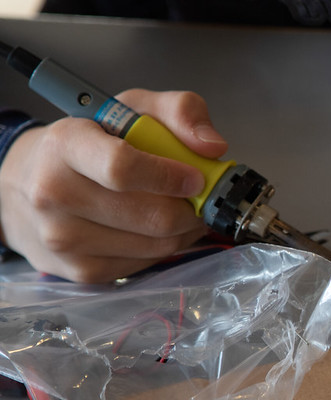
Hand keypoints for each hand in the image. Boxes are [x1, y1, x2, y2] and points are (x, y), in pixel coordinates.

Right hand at [0, 89, 228, 282]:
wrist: (29, 183)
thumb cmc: (90, 142)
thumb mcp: (130, 108)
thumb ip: (179, 111)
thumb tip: (213, 146)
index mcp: (66, 145)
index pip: (123, 169)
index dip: (170, 177)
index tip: (196, 177)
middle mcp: (55, 194)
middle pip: (151, 216)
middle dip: (191, 209)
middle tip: (201, 198)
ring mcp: (64, 238)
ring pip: (156, 245)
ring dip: (184, 230)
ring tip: (184, 210)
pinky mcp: (80, 270)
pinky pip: (146, 263)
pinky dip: (166, 247)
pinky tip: (161, 229)